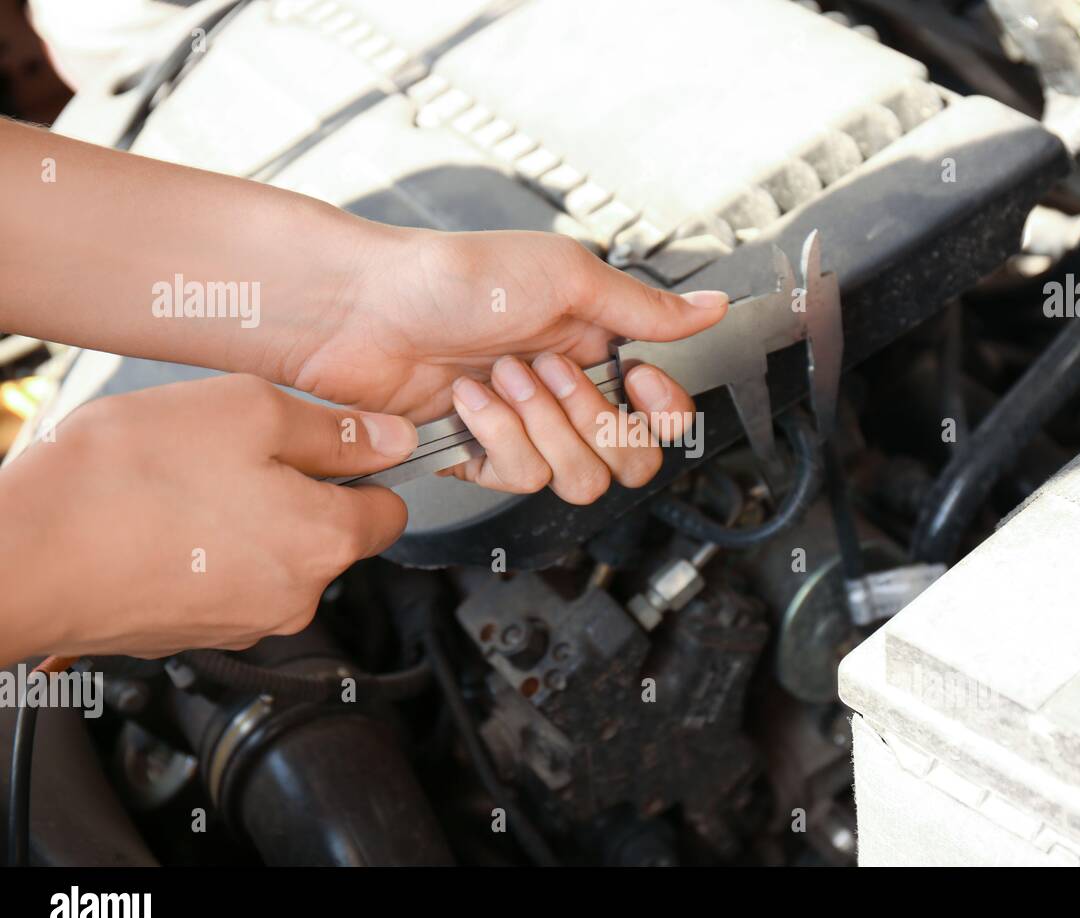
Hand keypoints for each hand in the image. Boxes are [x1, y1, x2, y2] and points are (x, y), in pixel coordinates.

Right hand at [0, 375, 416, 659]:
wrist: (23, 556)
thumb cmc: (128, 478)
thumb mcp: (248, 412)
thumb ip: (334, 431)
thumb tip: (392, 438)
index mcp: (326, 541)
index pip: (391, 511)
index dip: (368, 471)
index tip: (336, 446)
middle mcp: (296, 597)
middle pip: (329, 534)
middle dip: (297, 490)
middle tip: (236, 451)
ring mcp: (243, 623)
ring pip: (272, 555)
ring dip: (246, 517)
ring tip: (186, 482)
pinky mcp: (193, 633)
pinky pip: (224, 579)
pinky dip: (206, 549)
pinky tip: (162, 517)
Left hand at [290, 228, 727, 501]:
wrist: (366, 307)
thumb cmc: (457, 275)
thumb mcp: (567, 276)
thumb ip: (645, 308)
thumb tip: (712, 306)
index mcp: (598, 346)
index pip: (664, 414)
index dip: (661, 412)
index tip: (638, 381)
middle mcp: (568, 394)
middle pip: (630, 460)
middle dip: (593, 421)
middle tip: (549, 371)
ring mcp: (527, 430)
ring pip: (579, 479)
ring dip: (541, 427)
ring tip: (499, 378)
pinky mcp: (484, 457)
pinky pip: (520, 480)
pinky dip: (495, 437)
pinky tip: (467, 399)